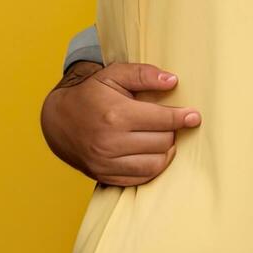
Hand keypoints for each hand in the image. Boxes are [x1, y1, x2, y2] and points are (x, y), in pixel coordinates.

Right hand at [40, 61, 201, 186]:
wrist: (58, 120)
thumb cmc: (90, 94)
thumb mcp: (113, 74)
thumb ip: (143, 74)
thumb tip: (172, 81)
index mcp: (116, 114)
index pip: (163, 120)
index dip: (183, 117)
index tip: (194, 116)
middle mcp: (111, 141)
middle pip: (162, 141)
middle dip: (170, 131)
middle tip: (168, 122)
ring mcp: (107, 162)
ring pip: (156, 163)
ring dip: (164, 150)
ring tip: (162, 137)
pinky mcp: (105, 176)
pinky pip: (142, 178)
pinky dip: (153, 167)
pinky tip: (152, 153)